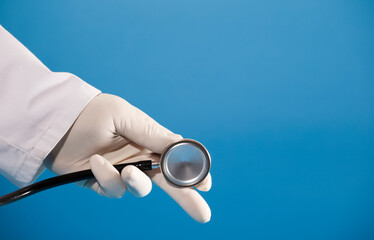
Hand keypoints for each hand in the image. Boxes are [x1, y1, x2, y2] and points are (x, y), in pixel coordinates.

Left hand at [44, 93, 211, 222]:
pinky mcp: (104, 182)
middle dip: (187, 197)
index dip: (192, 171)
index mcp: (150, 140)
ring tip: (126, 171)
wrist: (57, 122)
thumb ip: (154, 134)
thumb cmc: (94, 112)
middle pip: (169, 181)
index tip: (205, 183)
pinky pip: (114, 190)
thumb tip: (182, 147)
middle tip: (203, 214)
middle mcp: (140, 157)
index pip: (177, 158)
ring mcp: (123, 171)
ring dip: (137, 183)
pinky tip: (96, 162)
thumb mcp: (127, 116)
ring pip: (142, 189)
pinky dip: (107, 178)